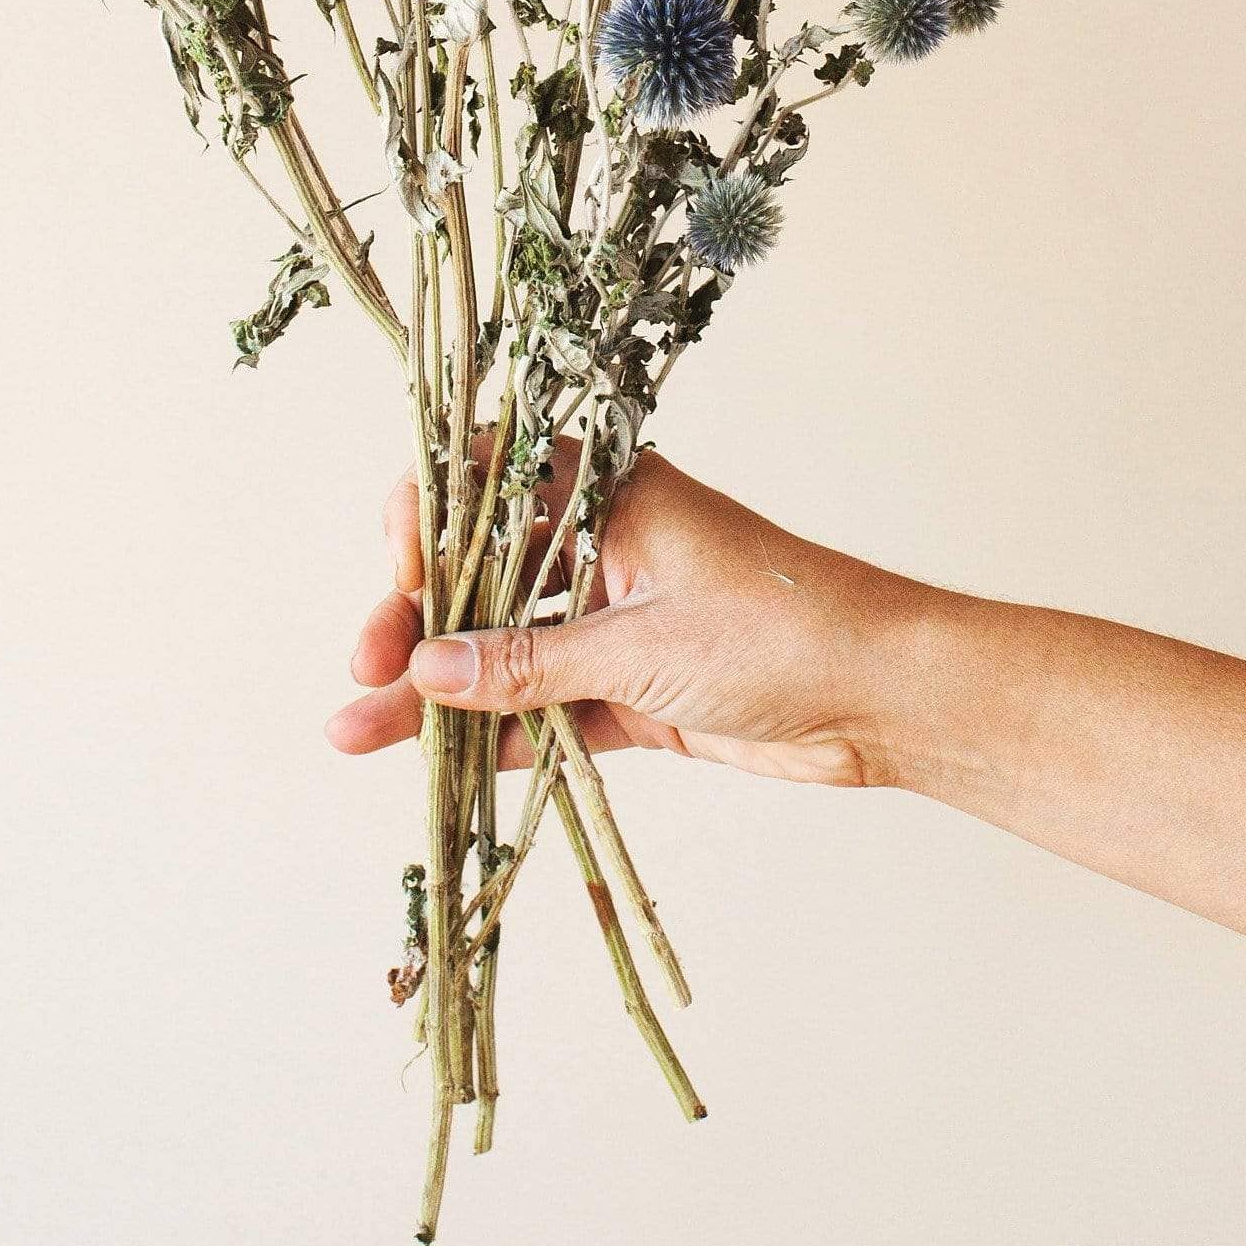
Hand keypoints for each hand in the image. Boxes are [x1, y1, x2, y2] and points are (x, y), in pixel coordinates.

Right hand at [324, 444, 935, 787]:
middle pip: (481, 574)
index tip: (401, 575)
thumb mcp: (642, 646)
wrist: (885, 698)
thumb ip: (527, 663)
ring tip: (359, 730)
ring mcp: (616, 620)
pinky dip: (494, 732)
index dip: (430, 521)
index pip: (489, 483)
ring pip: (502, 647)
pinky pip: (543, 707)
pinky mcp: (634, 691)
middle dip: (415, 619)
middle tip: (365, 669)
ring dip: (438, 687)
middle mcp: (604, 546)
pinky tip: (435, 762)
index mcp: (609, 493)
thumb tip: (425, 670)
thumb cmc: (783, 633)